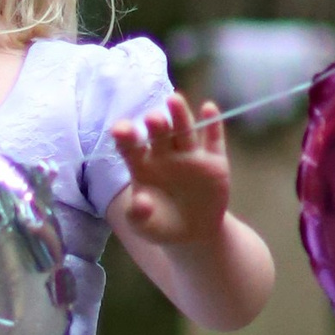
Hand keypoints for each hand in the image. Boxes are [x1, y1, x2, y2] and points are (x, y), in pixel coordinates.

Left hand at [110, 94, 233, 248]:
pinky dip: (213, 124)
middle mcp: (164, 154)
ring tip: (174, 100)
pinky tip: (209, 109)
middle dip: (156, 125)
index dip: (126, 136)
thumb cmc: (160, 224)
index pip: (131, 146)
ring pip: (184, 131)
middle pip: (159, 133)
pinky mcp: (213, 160)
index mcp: (142, 165)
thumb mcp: (144, 227)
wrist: (194, 234)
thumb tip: (140, 201)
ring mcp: (189, 155)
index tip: (121, 130)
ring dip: (180, 116)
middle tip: (152, 118)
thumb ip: (138, 215)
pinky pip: (213, 140)